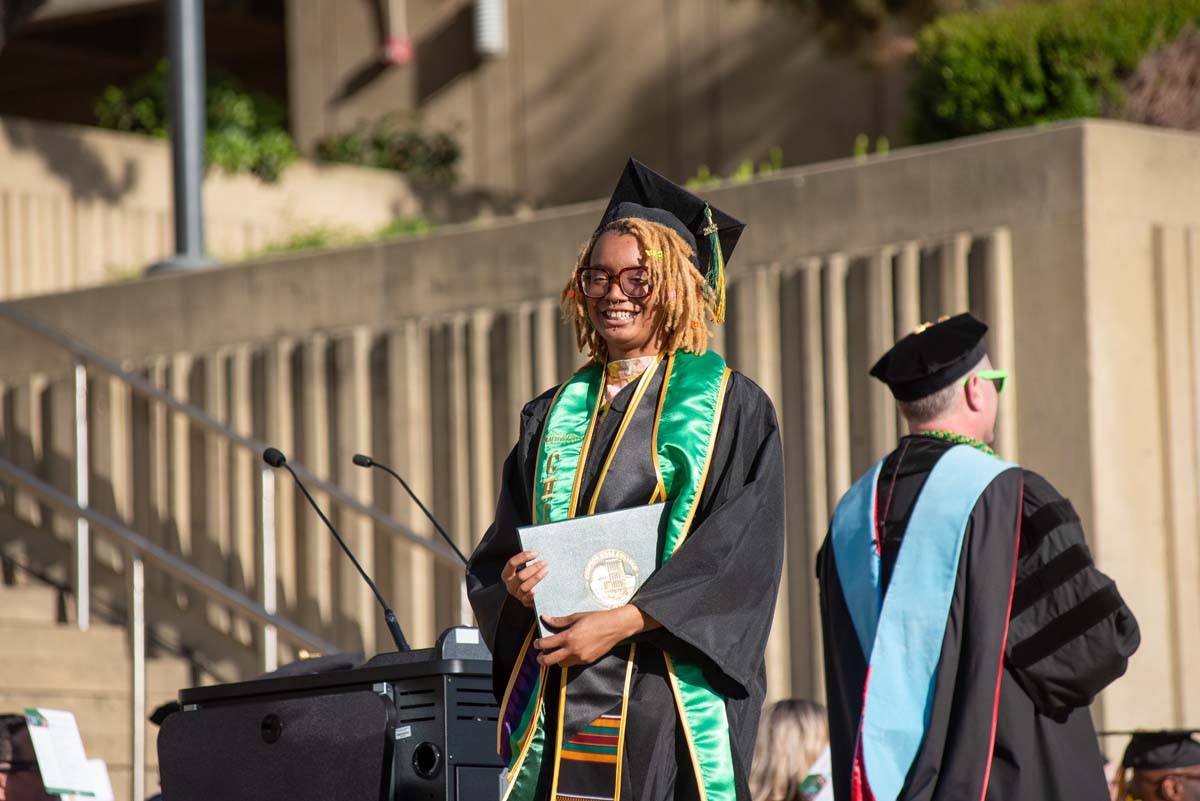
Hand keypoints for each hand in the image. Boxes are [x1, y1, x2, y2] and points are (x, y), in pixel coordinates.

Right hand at [501, 550, 546, 607]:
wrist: (530, 594)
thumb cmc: (528, 576)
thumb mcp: (524, 569)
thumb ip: (527, 562)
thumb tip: (537, 552)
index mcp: (507, 575)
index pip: (512, 563)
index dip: (524, 556)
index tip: (536, 553)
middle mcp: (510, 585)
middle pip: (521, 575)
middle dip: (534, 567)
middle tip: (545, 562)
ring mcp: (517, 595)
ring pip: (525, 587)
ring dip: (537, 577)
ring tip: (547, 570)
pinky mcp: (525, 602)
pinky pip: (527, 599)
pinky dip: (531, 595)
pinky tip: (536, 591)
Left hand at [535, 606, 655, 667]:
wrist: (615, 627)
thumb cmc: (596, 618)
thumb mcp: (576, 617)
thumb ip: (559, 621)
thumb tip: (545, 618)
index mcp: (568, 637)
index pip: (546, 644)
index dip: (538, 644)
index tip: (536, 643)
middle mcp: (573, 650)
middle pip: (549, 660)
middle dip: (541, 659)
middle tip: (539, 655)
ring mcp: (581, 657)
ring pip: (561, 664)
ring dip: (556, 660)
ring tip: (555, 653)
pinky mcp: (587, 661)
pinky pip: (573, 663)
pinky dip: (568, 659)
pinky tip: (569, 652)